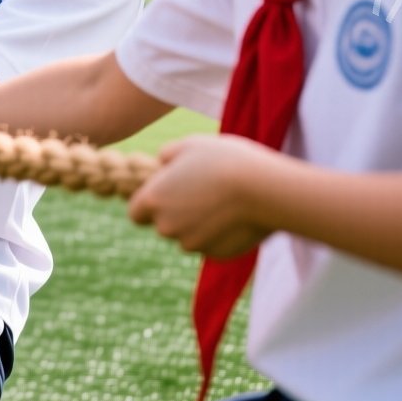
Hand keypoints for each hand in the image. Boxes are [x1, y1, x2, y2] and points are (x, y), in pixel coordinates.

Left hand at [128, 134, 273, 258]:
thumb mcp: (190, 145)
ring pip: (190, 236)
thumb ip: (168, 155)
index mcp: (152, 200)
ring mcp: (192, 244)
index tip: (167, 193)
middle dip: (178, 213)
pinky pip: (213, 244)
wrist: (265, 189)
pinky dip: (221, 234)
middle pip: (164, 224)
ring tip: (225, 200)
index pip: (136, 212)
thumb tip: (163, 164)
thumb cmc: (224, 161)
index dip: (149, 204)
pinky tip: (238, 215)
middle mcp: (166, 227)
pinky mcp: (216, 255)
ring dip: (200, 223)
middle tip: (204, 191)